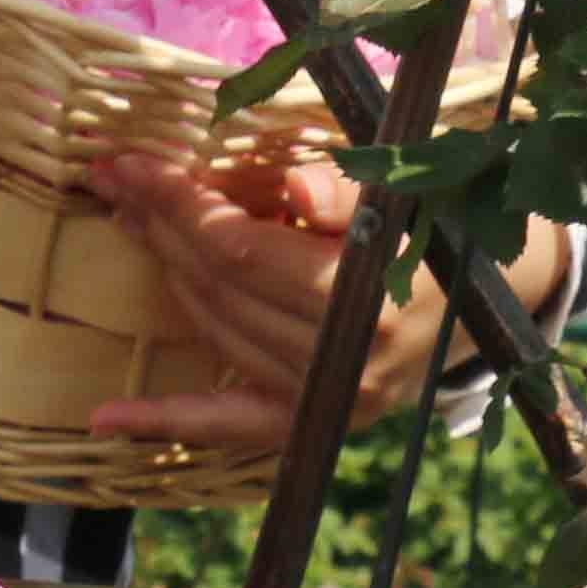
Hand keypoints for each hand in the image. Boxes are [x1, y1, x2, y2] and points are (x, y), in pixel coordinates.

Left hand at [76, 149, 566, 446]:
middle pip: (220, 286)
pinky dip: (164, 420)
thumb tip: (297, 188)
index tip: (133, 162)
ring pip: (215, 330)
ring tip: (130, 222)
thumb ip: (348, 191)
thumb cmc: (436, 227)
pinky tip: (104, 419)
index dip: (181, 202)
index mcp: (370, 299)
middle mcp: (346, 362)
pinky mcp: (311, 425)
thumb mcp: (405, 193)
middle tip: (118, 179)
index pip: (242, 248)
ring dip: (164, 274)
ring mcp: (325, 402)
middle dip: (162, 225)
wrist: (483, 304)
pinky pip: (224, 425)